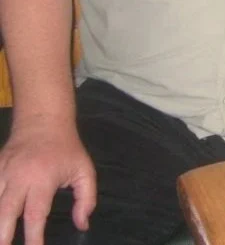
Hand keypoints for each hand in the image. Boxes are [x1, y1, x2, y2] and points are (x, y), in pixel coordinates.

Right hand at [0, 122, 95, 244]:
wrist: (43, 121)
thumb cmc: (66, 149)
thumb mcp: (84, 170)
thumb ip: (86, 198)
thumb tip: (82, 225)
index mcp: (43, 180)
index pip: (35, 214)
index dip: (34, 237)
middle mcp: (19, 178)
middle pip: (5, 212)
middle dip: (3, 234)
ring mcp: (2, 172)